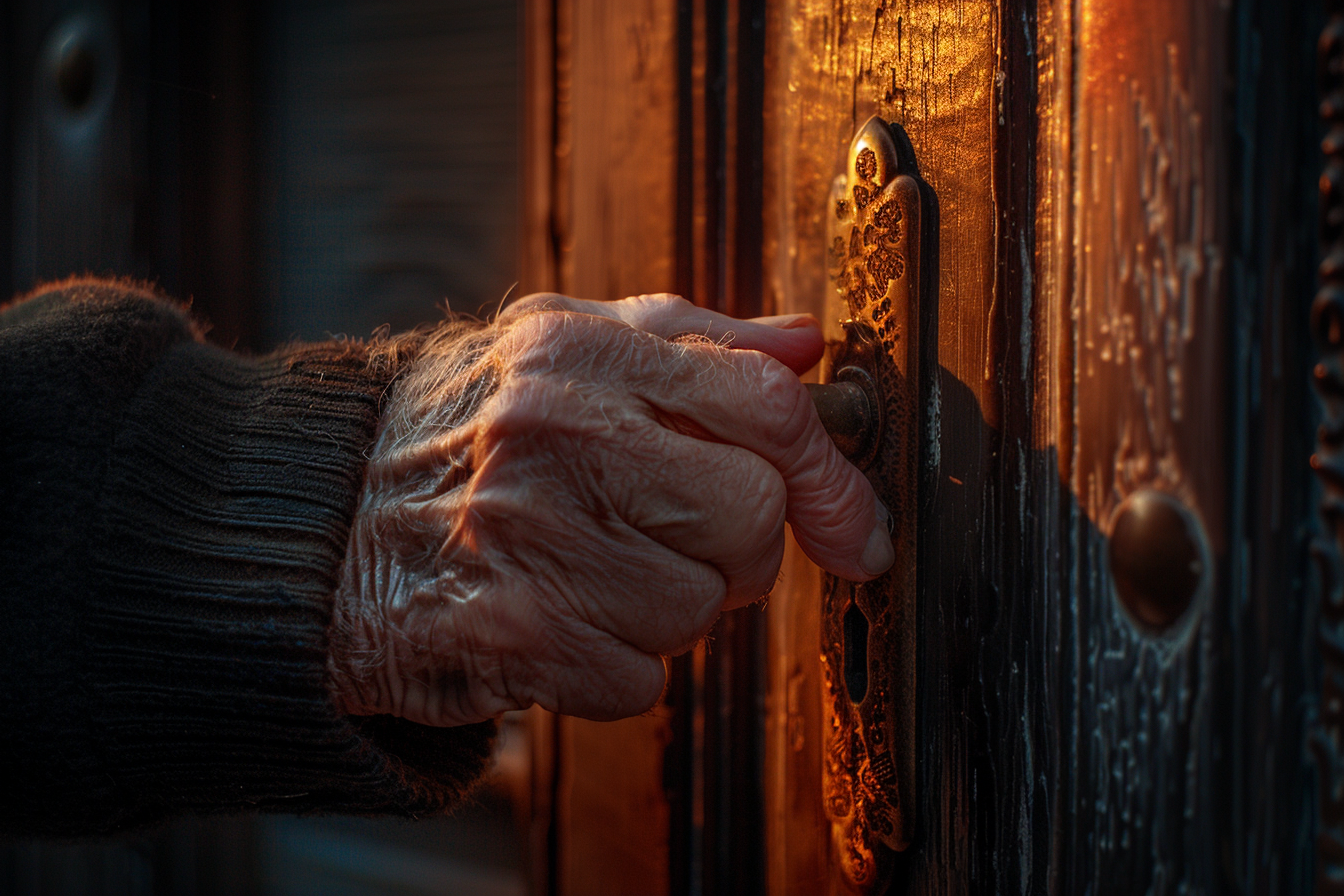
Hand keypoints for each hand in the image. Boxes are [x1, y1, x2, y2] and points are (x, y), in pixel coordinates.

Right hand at [327, 293, 891, 725]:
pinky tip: (556, 617)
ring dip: (666, 608)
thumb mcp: (560, 347)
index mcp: (579, 351)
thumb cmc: (463, 429)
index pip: (762, 403)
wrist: (318, 525)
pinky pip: (640, 680)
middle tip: (677, 540)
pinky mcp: (506, 635)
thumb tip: (808, 344)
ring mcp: (526, 535)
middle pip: (751, 517)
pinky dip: (615, 666)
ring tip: (591, 570)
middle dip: (738, 548)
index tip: (853, 527)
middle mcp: (555, 433)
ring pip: (700, 609)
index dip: (831, 475)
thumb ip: (691, 339)